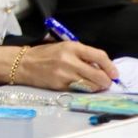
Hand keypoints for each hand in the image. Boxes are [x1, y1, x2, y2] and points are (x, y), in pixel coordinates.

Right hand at [0, 42, 116, 91]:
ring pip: (91, 85)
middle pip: (99, 75)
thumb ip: (82, 55)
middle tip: (107, 82)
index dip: (111, 67)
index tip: (114, 74)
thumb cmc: (45, 54)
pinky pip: (80, 90)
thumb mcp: (64, 48)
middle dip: (106, 81)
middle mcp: (70, 61)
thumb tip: (101, 67)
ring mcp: (65, 75)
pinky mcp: (60, 86)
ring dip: (97, 87)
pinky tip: (83, 87)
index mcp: (72, 47)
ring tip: (96, 86)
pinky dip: (85, 90)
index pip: (99, 56)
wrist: (23, 64)